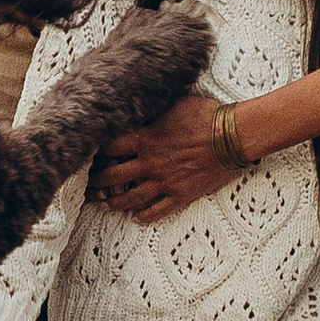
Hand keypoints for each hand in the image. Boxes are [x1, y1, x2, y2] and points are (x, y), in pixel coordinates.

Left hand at [92, 93, 239, 222]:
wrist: (233, 136)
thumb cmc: (206, 115)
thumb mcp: (174, 104)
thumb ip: (154, 110)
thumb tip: (143, 104)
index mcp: (144, 139)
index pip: (108, 148)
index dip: (95, 153)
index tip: (87, 156)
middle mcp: (149, 163)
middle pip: (112, 176)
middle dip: (96, 183)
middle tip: (86, 187)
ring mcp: (164, 181)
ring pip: (130, 197)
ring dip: (114, 202)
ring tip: (104, 205)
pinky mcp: (181, 194)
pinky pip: (158, 210)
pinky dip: (144, 215)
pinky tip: (137, 217)